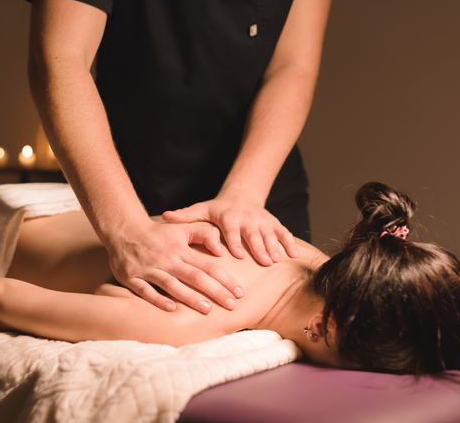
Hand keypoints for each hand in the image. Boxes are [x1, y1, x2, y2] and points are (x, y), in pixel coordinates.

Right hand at [106, 220, 243, 314]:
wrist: (124, 230)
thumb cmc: (158, 234)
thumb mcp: (182, 228)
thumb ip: (204, 234)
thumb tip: (220, 249)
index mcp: (180, 249)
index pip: (207, 265)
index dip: (225, 279)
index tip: (240, 292)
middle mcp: (166, 259)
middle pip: (194, 276)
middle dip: (215, 291)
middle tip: (232, 305)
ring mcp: (148, 269)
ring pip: (172, 284)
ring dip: (190, 297)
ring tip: (207, 309)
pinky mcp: (131, 277)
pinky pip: (145, 290)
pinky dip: (158, 299)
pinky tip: (171, 308)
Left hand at [162, 199, 299, 265]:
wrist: (241, 196)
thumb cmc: (217, 209)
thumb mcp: (201, 209)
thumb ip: (185, 216)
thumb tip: (164, 217)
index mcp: (229, 216)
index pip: (232, 230)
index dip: (235, 242)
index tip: (237, 255)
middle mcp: (248, 218)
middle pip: (254, 234)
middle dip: (259, 248)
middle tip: (264, 263)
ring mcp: (263, 221)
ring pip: (269, 234)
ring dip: (274, 248)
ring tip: (276, 262)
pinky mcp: (274, 223)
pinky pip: (284, 233)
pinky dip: (290, 243)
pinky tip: (294, 256)